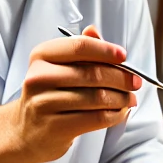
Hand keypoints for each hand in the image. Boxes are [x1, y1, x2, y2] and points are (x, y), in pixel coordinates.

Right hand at [12, 25, 139, 162]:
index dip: (106, 50)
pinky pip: (95, 118)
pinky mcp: (54, 128)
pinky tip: (120, 112)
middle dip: (121, 78)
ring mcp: (44, 104)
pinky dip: (115, 115)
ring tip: (130, 99)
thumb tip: (94, 31)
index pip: (79, 46)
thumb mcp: (59, 67)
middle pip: (92, 73)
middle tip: (135, 82)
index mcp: (42, 56)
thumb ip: (79, 49)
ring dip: (121, 98)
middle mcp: (39, 77)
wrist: (27, 131)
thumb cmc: (50, 94)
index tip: (124, 57)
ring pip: (97, 97)